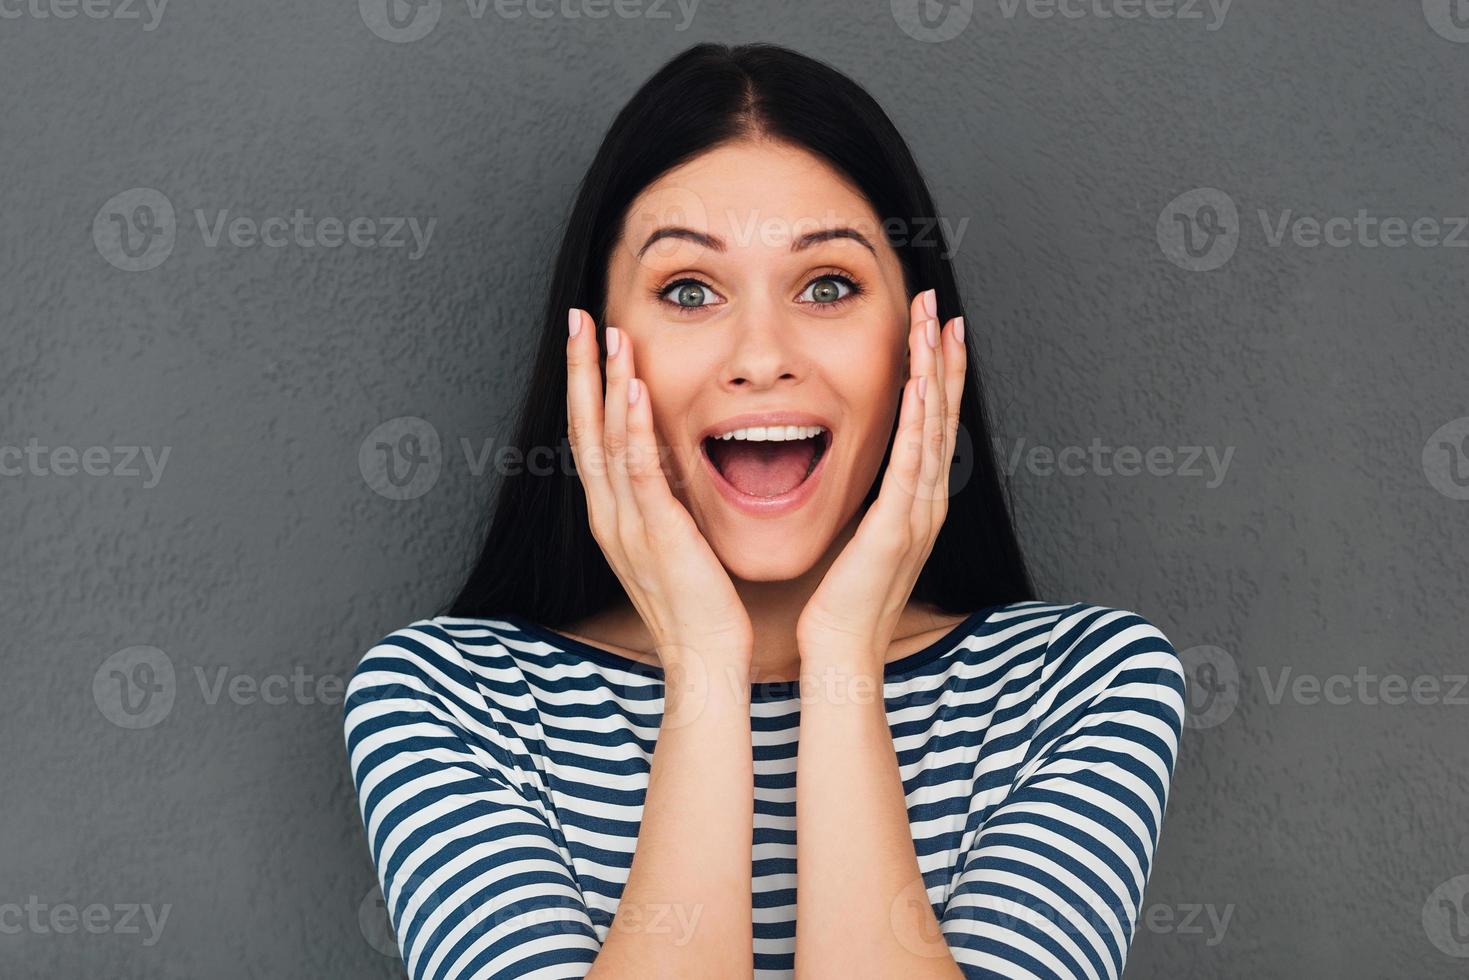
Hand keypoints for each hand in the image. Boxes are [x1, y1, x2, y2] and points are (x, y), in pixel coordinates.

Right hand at [565, 308, 753, 665]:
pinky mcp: (657, 533)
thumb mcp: (674, 538)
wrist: (705, 658)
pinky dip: (631, 427)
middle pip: (582, 428)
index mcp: (613, 515)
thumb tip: (672, 460)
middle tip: (578, 316)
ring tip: (608, 333)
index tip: (586, 340)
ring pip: (605, 440)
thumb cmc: (699, 602)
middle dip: (579, 369)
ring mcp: (627, 524)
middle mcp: (609, 515)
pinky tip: (633, 389)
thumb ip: (665, 499)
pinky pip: (638, 472)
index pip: (588, 437)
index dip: (584, 385)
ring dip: (605, 382)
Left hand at [795, 289, 965, 664]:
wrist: (842, 653)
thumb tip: (864, 481)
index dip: (939, 375)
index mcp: (916, 504)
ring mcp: (917, 513)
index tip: (937, 331)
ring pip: (934, 427)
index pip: (932, 425)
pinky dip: (919, 417)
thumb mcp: (860, 542)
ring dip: (936, 371)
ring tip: (937, 324)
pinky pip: (911, 460)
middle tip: (944, 307)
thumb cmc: (842, 604)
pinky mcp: (896, 525)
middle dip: (945, 357)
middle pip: (944, 415)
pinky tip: (920, 381)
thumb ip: (869, 506)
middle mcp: (926, 502)